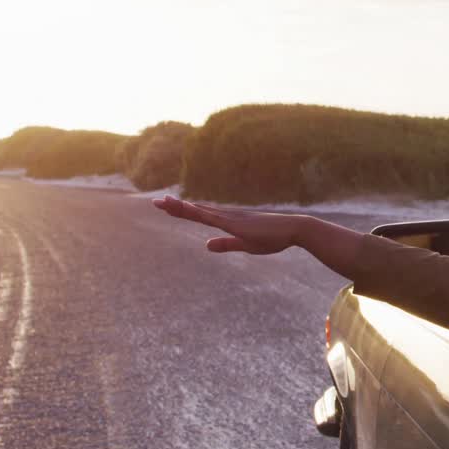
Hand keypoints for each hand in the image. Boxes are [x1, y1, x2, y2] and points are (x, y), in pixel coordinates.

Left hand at [152, 195, 303, 254]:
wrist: (293, 230)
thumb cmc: (273, 238)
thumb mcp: (245, 245)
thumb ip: (226, 244)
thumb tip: (206, 245)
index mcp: (228, 222)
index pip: (200, 215)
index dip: (183, 211)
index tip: (167, 207)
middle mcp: (226, 216)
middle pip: (196, 210)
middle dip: (175, 207)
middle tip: (156, 202)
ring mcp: (230, 218)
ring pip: (200, 211)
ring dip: (181, 207)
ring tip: (163, 203)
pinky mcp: (235, 223)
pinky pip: (211, 217)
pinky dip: (196, 212)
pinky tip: (185, 209)